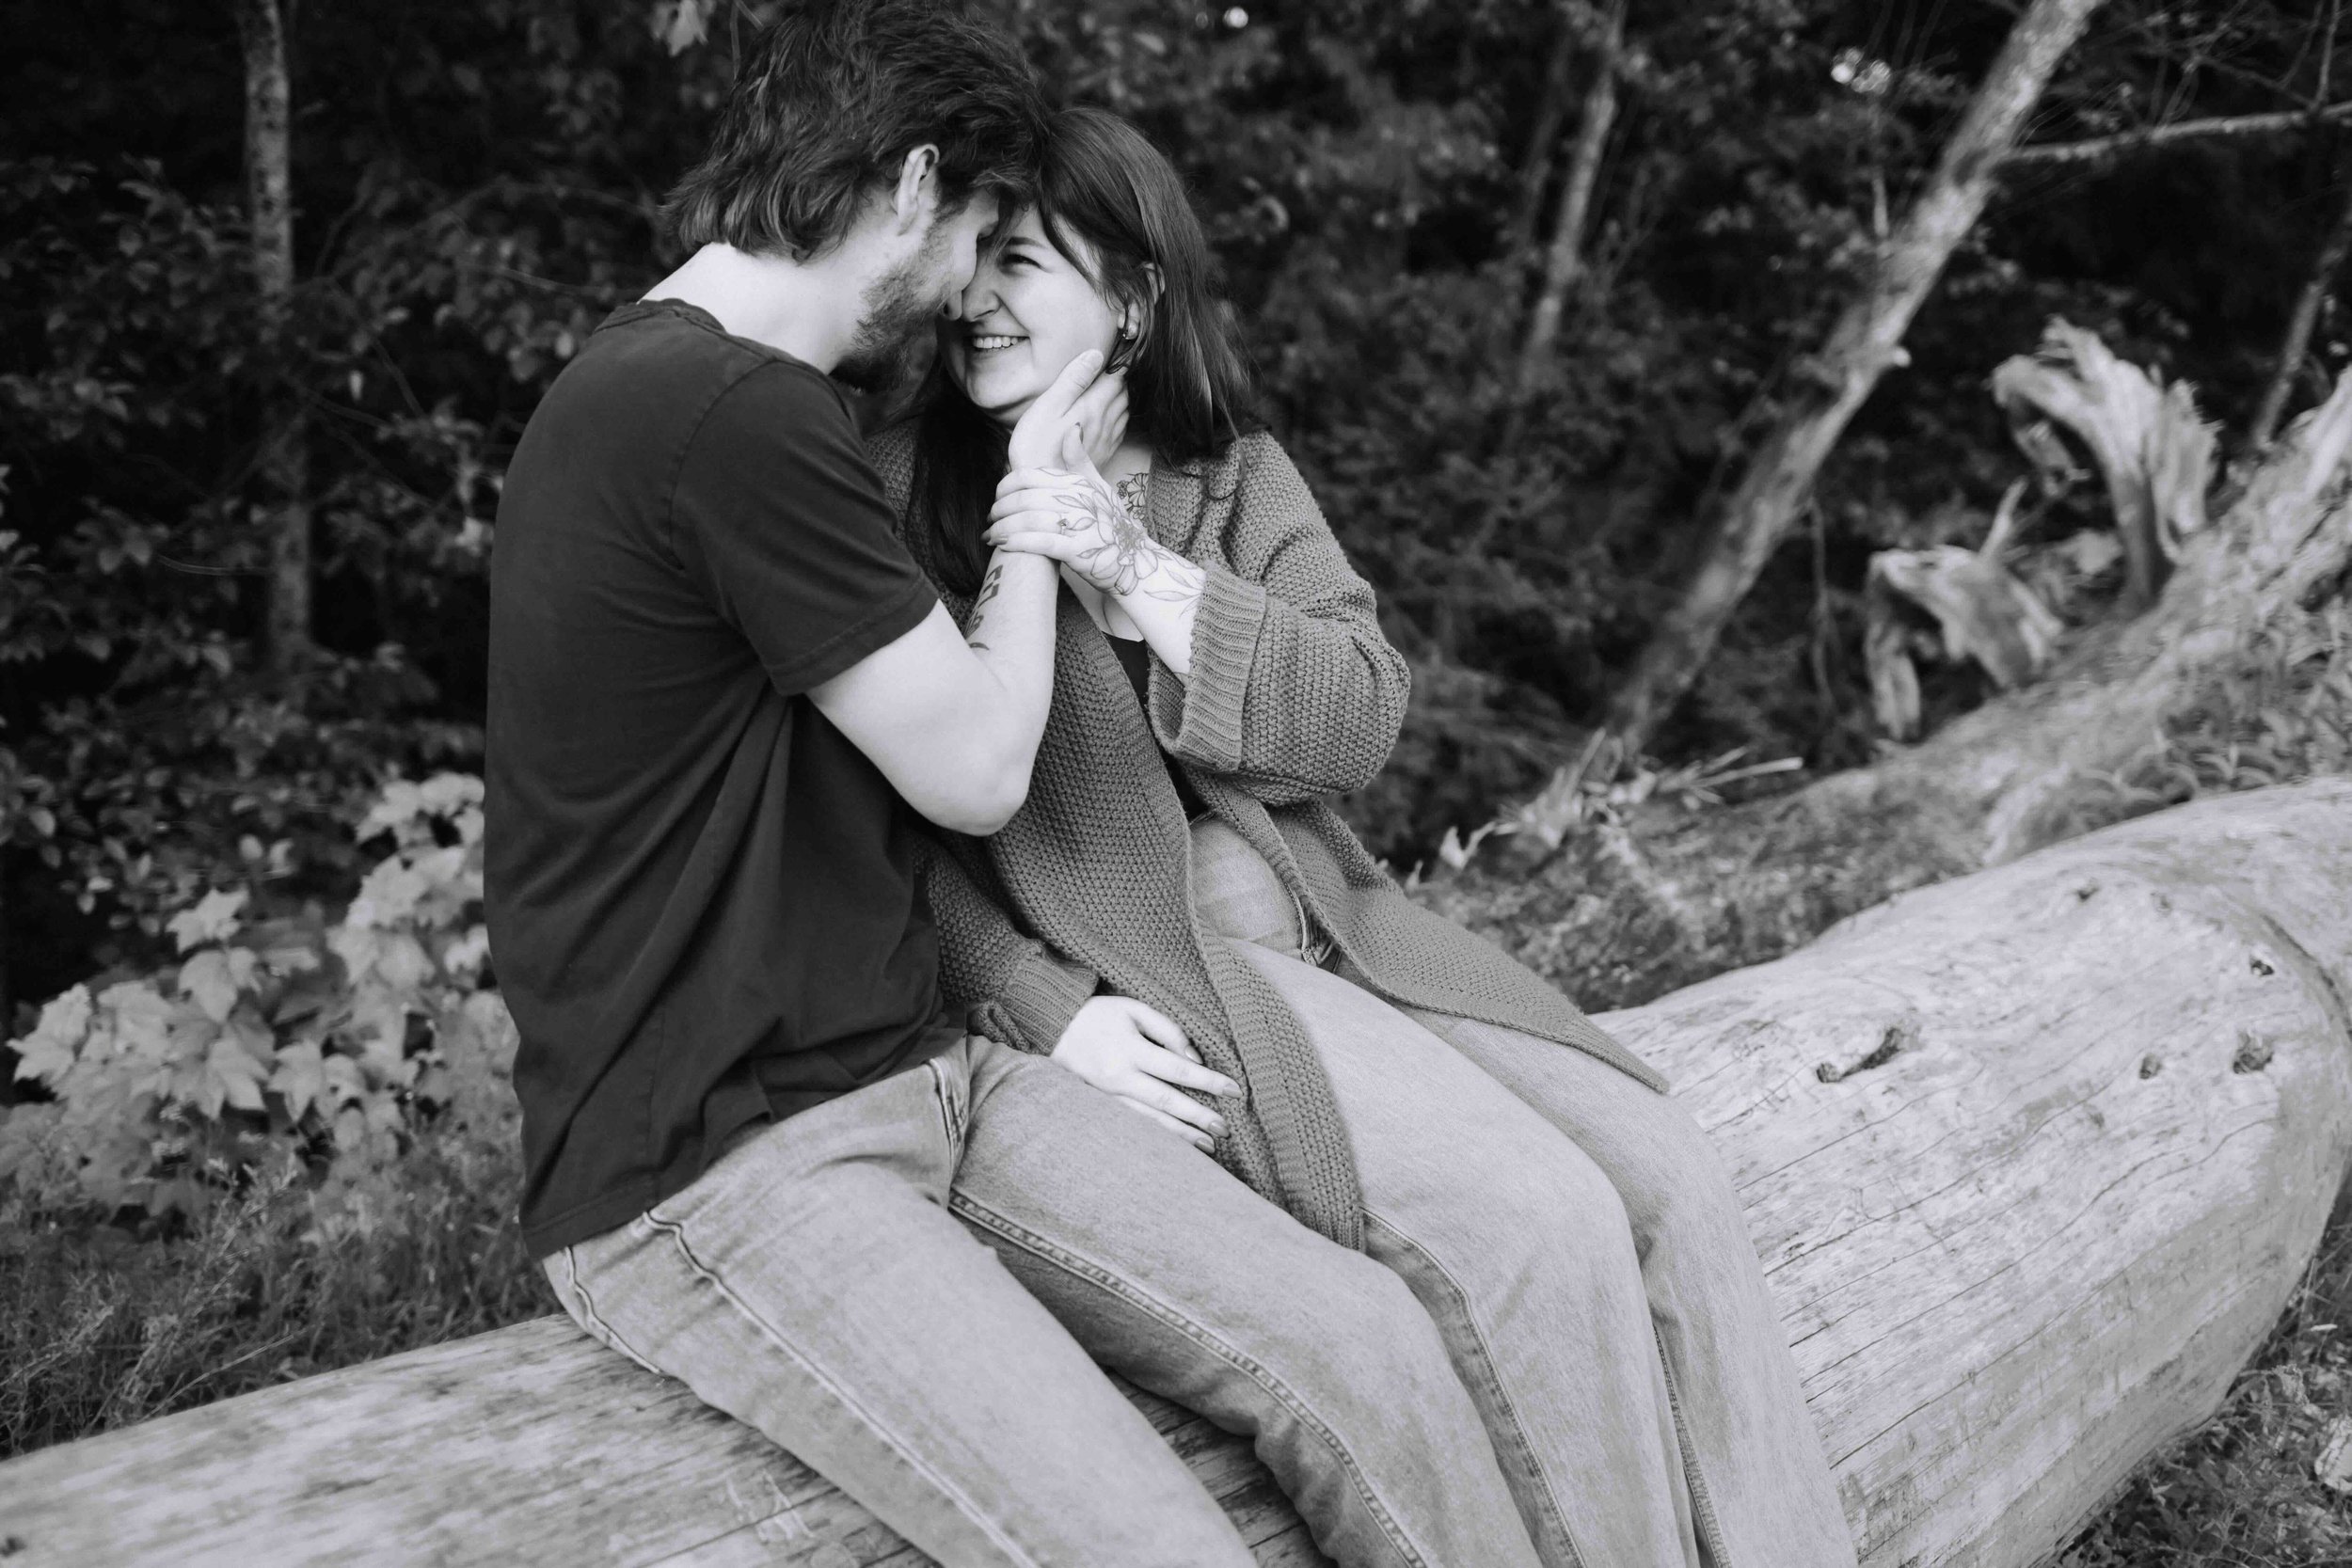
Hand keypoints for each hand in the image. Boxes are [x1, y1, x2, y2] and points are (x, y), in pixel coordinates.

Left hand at [984, 459, 1201, 600]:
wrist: (1137, 563)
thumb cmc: (1114, 525)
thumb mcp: (1100, 488)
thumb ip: (1080, 461)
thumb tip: (1071, 428)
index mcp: (1078, 483)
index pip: (1029, 476)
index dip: (1005, 487)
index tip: (997, 498)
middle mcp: (1079, 500)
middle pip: (1023, 498)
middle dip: (1000, 510)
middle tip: (990, 520)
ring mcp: (1079, 525)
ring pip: (1028, 520)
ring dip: (1003, 528)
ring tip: (991, 536)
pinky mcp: (1078, 551)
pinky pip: (1040, 543)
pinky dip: (1018, 543)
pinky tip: (1005, 546)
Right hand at [1007, 349, 1118, 471]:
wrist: (1042, 489)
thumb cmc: (1037, 446)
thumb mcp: (1049, 406)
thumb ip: (1073, 379)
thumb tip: (1096, 355)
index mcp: (1094, 406)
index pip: (1117, 377)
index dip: (1118, 362)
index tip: (1117, 351)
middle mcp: (1107, 423)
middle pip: (1123, 393)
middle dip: (1120, 377)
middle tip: (1111, 366)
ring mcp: (1107, 441)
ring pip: (1125, 411)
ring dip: (1121, 396)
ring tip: (1112, 386)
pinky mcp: (1104, 455)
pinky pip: (1121, 430)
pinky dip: (1120, 417)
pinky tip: (1112, 415)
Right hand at [1049, 996, 1238, 1152]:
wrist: (1050, 1026)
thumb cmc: (1098, 1014)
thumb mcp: (1134, 1009)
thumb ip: (1168, 1030)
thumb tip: (1194, 1059)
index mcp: (1130, 1049)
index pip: (1179, 1070)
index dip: (1209, 1082)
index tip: (1234, 1091)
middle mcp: (1119, 1077)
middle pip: (1167, 1102)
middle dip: (1199, 1118)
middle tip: (1226, 1130)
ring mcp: (1107, 1095)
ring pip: (1150, 1121)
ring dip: (1181, 1135)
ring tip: (1209, 1146)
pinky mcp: (1099, 1106)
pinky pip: (1133, 1125)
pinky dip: (1157, 1136)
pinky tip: (1176, 1145)